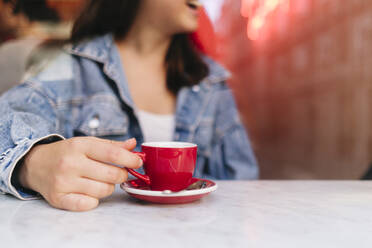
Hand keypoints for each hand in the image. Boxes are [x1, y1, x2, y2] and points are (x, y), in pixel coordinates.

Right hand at [18, 137, 141, 210]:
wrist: (36, 164)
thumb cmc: (67, 153)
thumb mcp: (87, 143)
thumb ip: (111, 145)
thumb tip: (133, 145)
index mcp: (80, 145)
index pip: (112, 153)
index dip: (130, 159)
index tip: (138, 162)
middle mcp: (70, 163)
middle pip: (112, 175)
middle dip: (121, 175)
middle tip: (118, 173)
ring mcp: (63, 182)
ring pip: (104, 191)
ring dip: (108, 187)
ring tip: (101, 181)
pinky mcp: (58, 198)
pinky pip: (88, 204)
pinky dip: (94, 200)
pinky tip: (90, 192)